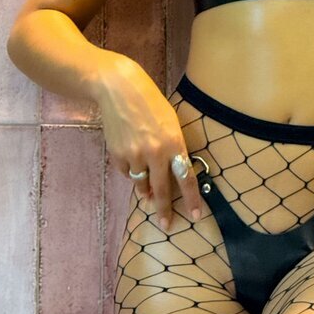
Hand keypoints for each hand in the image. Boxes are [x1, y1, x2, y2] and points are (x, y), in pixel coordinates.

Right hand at [92, 51, 204, 230]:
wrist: (119, 89)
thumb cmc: (151, 103)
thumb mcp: (171, 122)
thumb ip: (173, 148)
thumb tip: (171, 173)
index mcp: (174, 143)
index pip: (186, 177)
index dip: (192, 198)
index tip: (195, 216)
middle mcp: (155, 152)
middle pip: (162, 189)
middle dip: (164, 209)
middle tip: (166, 224)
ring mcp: (135, 155)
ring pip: (142, 184)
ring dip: (146, 190)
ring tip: (148, 191)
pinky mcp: (118, 155)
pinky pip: (127, 173)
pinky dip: (131, 171)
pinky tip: (131, 157)